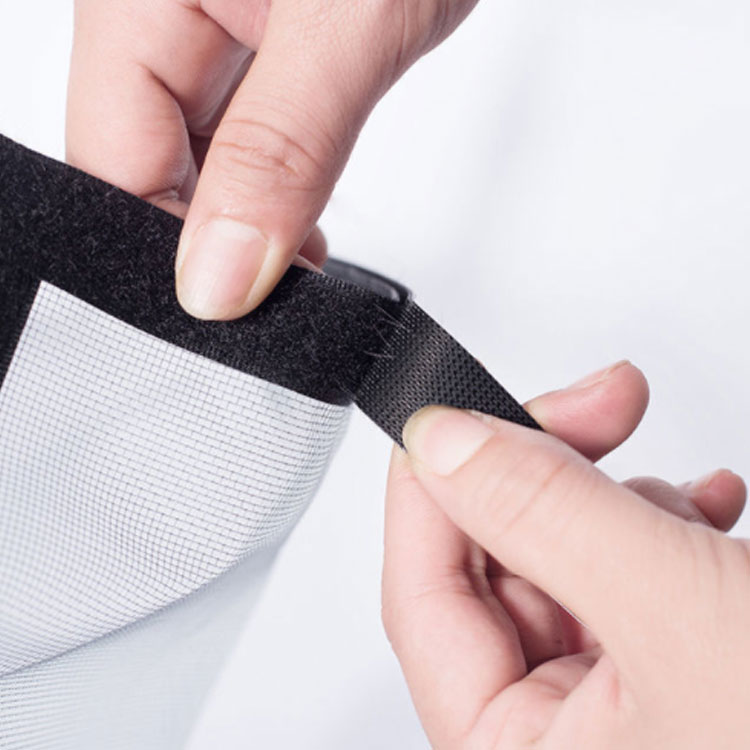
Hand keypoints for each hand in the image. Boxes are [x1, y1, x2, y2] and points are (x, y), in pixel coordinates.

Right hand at [66, 0, 476, 319]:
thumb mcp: (350, 21)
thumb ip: (283, 152)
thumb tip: (219, 276)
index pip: (111, 163)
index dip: (163, 253)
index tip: (229, 314)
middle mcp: (161, 9)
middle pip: (148, 165)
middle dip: (211, 242)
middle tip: (270, 301)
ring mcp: (212, 23)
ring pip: (201, 157)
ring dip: (250, 221)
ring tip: (297, 271)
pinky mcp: (266, 38)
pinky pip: (247, 134)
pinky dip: (278, 187)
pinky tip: (303, 226)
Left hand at [382, 361, 747, 748]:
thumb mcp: (681, 615)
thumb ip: (545, 518)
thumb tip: (443, 442)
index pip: (420, 598)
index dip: (432, 489)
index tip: (462, 411)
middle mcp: (554, 747)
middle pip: (494, 567)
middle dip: (540, 472)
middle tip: (597, 405)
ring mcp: (617, 716)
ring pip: (561, 564)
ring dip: (608, 500)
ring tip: (682, 493)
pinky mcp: (676, 684)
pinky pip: (624, 583)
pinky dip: (657, 530)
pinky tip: (706, 510)